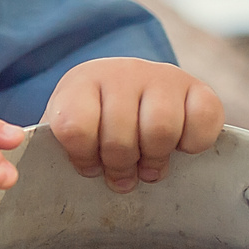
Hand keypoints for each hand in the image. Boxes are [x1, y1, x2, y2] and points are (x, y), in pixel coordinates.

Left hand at [44, 58, 224, 192]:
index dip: (83, 158)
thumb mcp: (67, 130)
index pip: (74, 127)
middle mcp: (122, 72)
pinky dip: (193, 145)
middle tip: (123, 173)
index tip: (89, 166)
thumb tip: (46, 175)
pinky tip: (178, 146)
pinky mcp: (198, 88)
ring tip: (148, 165)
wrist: (131, 90)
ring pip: (161, 130)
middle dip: (121, 166)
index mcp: (81, 83)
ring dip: (155, 159)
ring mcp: (162, 77)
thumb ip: (61, 149)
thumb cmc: (95, 121)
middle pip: (120, 137)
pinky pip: (202, 121)